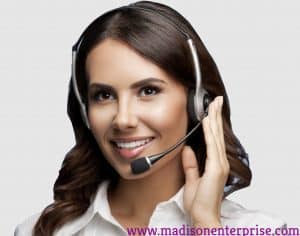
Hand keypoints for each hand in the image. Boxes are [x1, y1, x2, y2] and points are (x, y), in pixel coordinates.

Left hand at [182, 96, 228, 226]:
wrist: (202, 217)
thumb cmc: (200, 202)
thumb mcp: (192, 180)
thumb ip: (191, 164)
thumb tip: (187, 150)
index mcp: (215, 164)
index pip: (214, 139)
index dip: (213, 124)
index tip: (211, 112)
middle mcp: (219, 162)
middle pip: (217, 134)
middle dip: (216, 116)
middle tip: (216, 101)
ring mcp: (219, 165)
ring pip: (216, 137)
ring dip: (214, 120)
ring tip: (213, 105)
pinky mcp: (216, 169)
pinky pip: (211, 146)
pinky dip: (210, 133)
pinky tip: (207, 122)